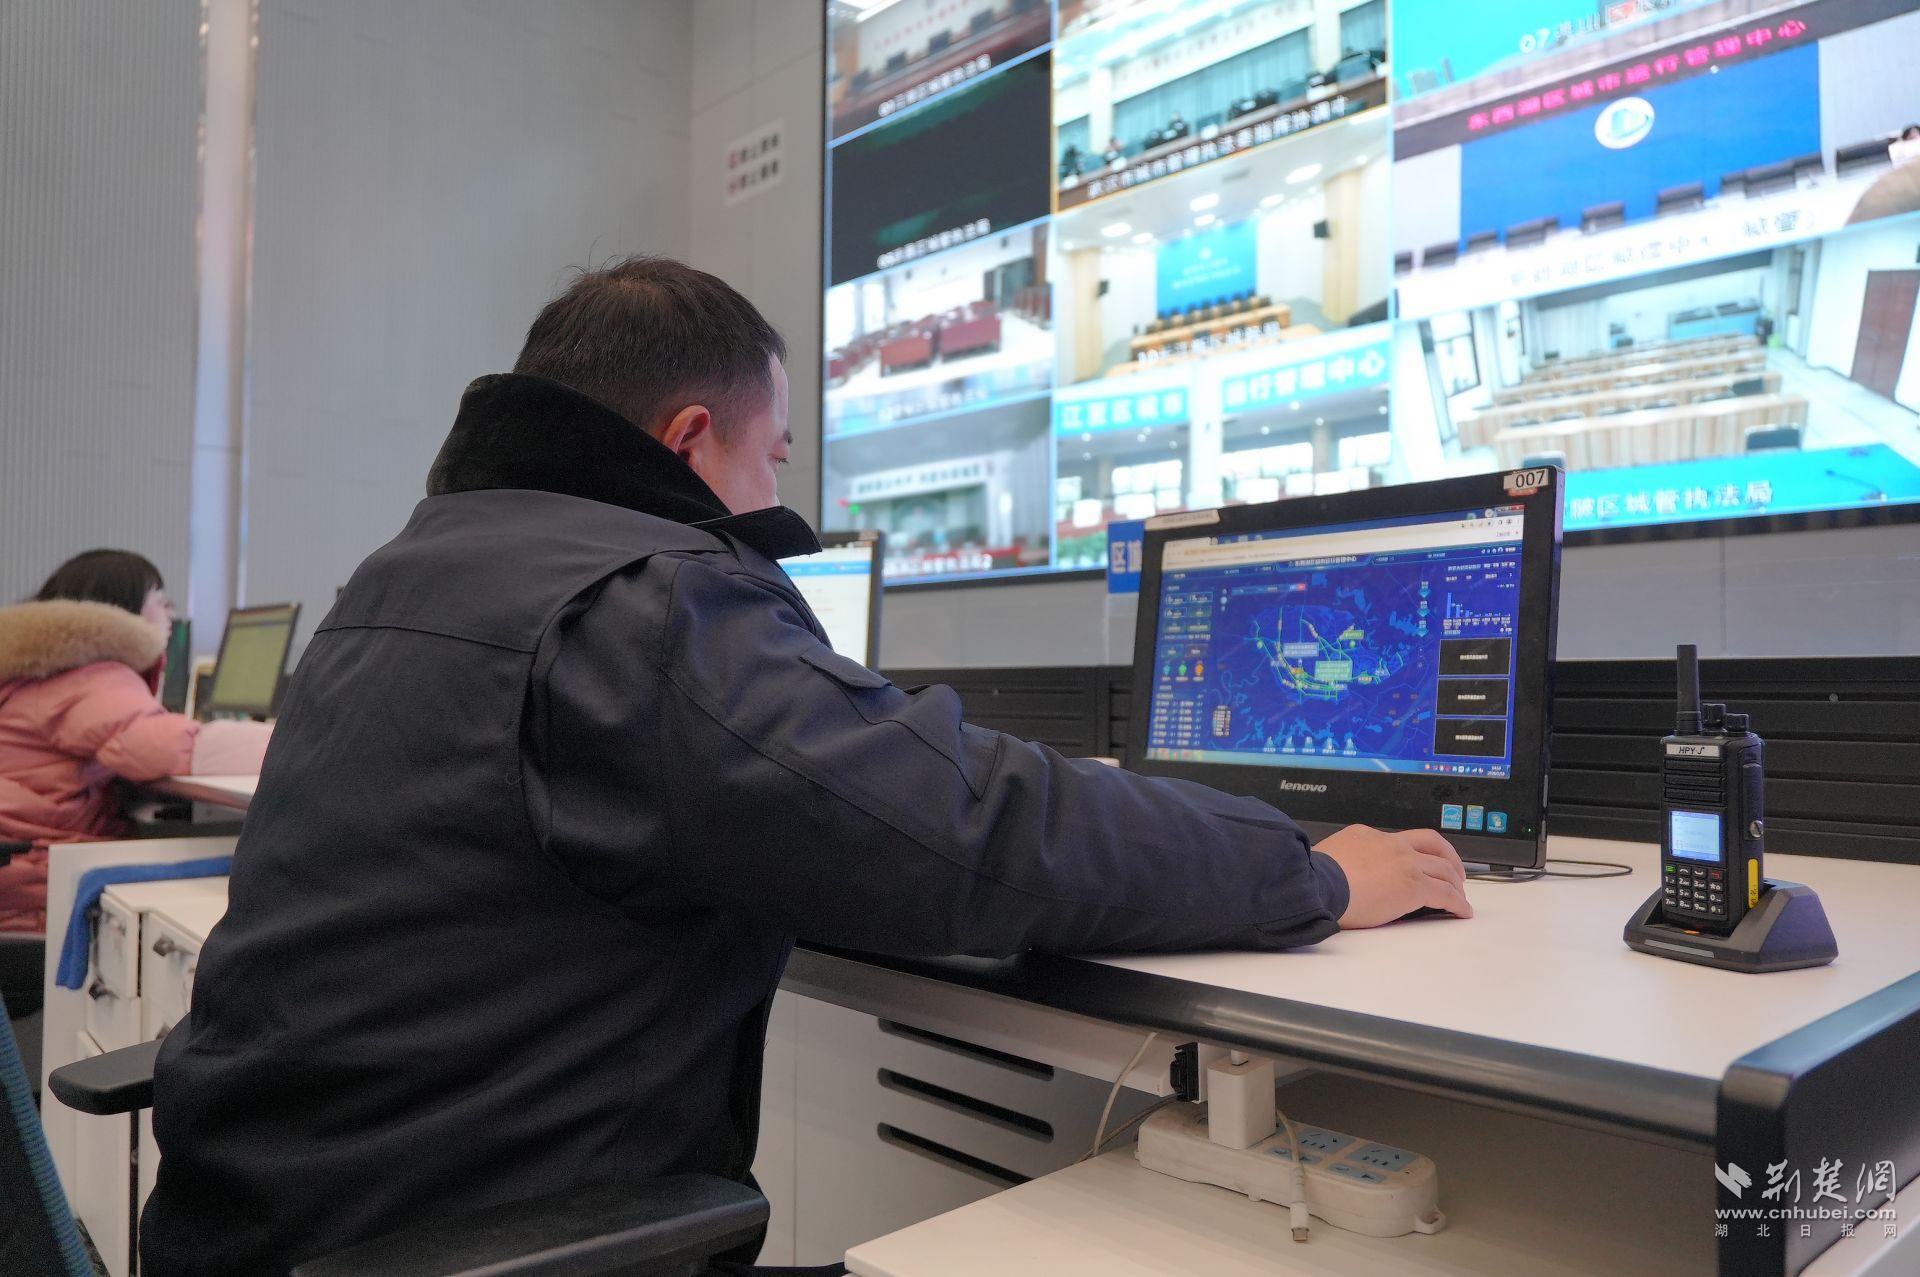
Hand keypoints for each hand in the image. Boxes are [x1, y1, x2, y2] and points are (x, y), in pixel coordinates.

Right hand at [1314, 825, 1471, 927]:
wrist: (1316, 884)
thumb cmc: (1313, 879)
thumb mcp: (1329, 857)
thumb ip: (1344, 860)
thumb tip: (1344, 876)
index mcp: (1367, 835)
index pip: (1400, 840)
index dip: (1415, 852)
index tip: (1419, 862)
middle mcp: (1391, 844)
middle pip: (1432, 845)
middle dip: (1448, 858)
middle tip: (1453, 872)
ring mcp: (1405, 863)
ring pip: (1444, 868)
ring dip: (1456, 883)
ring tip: (1459, 895)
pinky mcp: (1413, 886)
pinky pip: (1446, 894)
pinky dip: (1458, 903)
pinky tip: (1462, 911)